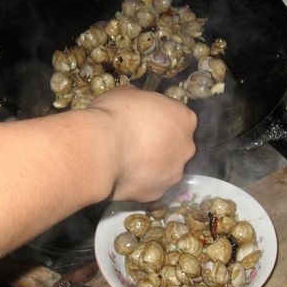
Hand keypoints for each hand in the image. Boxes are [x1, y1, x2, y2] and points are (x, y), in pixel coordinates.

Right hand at [88, 85, 196, 201]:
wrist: (99, 150)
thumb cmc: (115, 115)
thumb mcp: (126, 93)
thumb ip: (140, 99)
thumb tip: (137, 101)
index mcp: (185, 119)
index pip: (178, 117)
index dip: (160, 118)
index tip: (144, 120)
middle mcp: (186, 148)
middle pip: (176, 145)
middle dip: (160, 144)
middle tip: (136, 142)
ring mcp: (173, 174)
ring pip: (165, 168)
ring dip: (151, 165)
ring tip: (126, 161)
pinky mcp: (156, 193)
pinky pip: (149, 185)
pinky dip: (139, 181)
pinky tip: (121, 174)